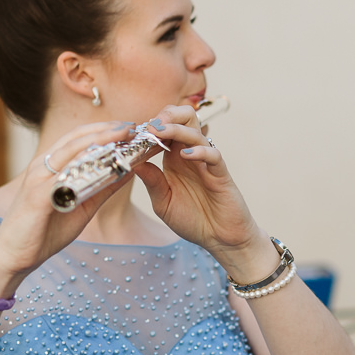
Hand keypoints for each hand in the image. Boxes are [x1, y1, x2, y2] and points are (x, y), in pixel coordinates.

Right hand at [0, 121, 141, 293]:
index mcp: (50, 167)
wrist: (13, 258)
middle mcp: (42, 167)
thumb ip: (102, 187)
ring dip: (98, 139)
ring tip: (123, 134)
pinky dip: (84, 168)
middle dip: (106, 129)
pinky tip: (105, 164)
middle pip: (76, 137)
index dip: (104, 129)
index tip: (130, 127)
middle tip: (132, 126)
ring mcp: (38, 179)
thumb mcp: (82, 206)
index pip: (78, 138)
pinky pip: (63, 177)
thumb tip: (130, 170)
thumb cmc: (44, 232)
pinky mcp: (37, 197)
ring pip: (70, 150)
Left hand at [131, 103, 275, 282]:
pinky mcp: (221, 175)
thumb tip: (133, 161)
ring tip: (161, 131)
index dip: (152, 125)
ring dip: (178, 129)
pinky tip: (185, 155)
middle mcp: (190, 156)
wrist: (219, 239)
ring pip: (196, 133)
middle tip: (152, 123)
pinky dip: (200, 151)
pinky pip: (213, 156)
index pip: (165, 129)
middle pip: (185, 120)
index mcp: (174, 159)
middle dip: (169, 115)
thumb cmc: (192, 220)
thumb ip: (151, 181)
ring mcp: (206, 163)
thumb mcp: (163, 202)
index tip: (136, 129)